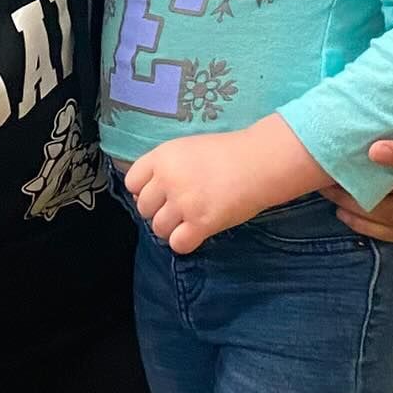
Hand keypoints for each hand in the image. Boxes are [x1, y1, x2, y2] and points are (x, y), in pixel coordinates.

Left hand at [126, 129, 267, 254]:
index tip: (160, 194)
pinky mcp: (201, 223)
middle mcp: (167, 179)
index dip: (143, 190)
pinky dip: (186, 242)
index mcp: (162, 157)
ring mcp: (183, 202)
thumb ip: (166, 167)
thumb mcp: (188, 148)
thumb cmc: (229, 153)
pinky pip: (177, 244)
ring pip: (158, 228)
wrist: (261, 161)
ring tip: (190, 220)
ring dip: (172, 228)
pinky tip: (198, 232)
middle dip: (158, 211)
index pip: (131, 181)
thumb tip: (149, 192)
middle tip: (180, 208)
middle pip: (143, 207)